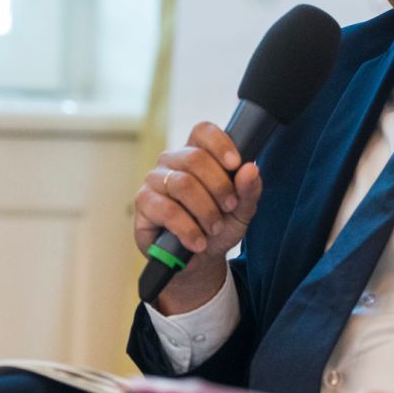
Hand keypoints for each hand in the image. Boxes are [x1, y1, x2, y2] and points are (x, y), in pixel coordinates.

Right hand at [134, 121, 263, 312]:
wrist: (198, 261)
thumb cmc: (216, 229)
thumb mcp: (241, 212)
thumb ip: (249, 190)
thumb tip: (250, 169)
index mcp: (196, 155)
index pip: (203, 132)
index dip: (220, 144)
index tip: (236, 165)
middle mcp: (173, 162)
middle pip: (195, 158)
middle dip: (219, 186)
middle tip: (230, 207)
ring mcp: (155, 180)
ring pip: (182, 184)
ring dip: (205, 210)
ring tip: (214, 229)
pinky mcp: (143, 202)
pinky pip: (167, 210)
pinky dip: (188, 229)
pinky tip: (197, 241)